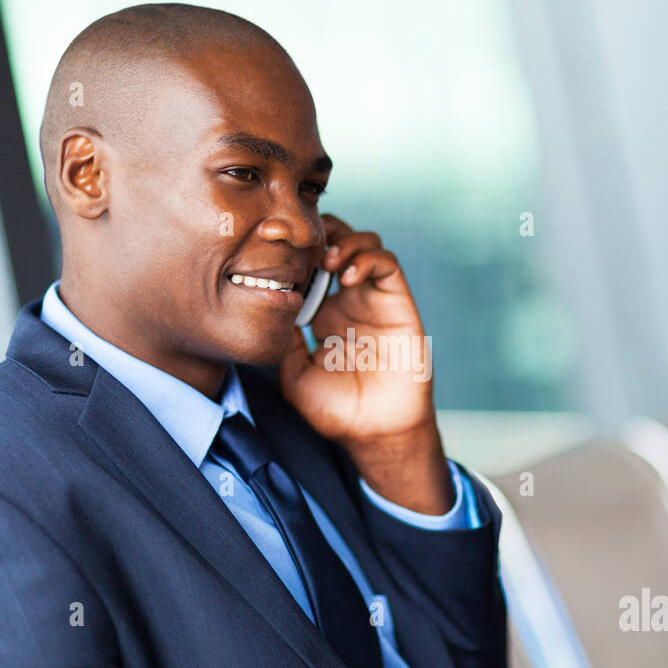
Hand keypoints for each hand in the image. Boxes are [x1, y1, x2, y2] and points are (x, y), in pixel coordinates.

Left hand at [279, 214, 454, 513]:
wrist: (376, 431)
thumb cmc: (337, 411)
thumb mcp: (294, 375)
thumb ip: (283, 341)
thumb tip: (269, 306)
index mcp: (322, 314)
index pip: (310, 267)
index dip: (294, 253)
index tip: (271, 250)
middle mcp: (348, 301)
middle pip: (337, 243)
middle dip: (319, 235)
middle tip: (300, 246)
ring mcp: (373, 299)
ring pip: (364, 244)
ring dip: (344, 241)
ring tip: (327, 262)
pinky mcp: (398, 303)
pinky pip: (387, 264)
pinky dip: (367, 258)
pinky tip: (346, 275)